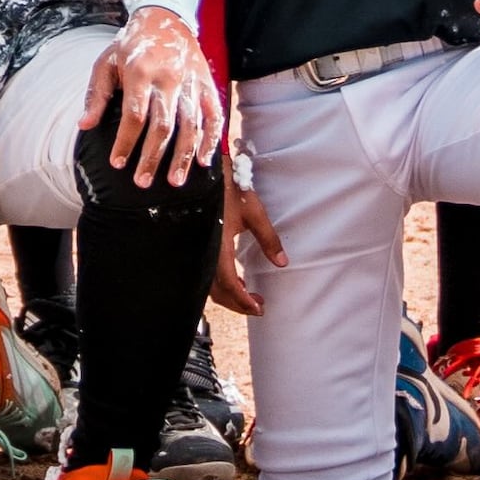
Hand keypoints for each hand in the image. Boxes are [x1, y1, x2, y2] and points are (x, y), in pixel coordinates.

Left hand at [81, 5, 220, 183]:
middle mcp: (169, 77)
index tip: (117, 164)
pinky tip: (203, 161)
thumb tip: (84, 126)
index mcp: (140, 71)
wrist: (164, 17)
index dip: (126, 141)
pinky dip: (211, 139)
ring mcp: (191, 81)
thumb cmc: (130, 45)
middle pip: (164, 125)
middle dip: (152, 156)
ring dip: (183, 156)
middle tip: (142, 182)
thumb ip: (96, 95)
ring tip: (174, 182)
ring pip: (191, 125)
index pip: (135, 114)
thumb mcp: (105, 63)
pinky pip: (213, 115)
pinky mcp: (206, 84)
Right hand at [209, 176, 284, 314]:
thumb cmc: (230, 188)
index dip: (243, 300)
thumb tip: (282, 263)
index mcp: (218, 244)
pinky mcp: (197, 244)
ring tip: (249, 295)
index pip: (228, 283)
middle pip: (217, 291)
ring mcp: (198, 248)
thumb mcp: (254, 212)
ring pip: (209, 284)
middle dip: (237, 303)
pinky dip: (220, 283)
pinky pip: (206, 272)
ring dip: (229, 294)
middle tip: (257, 306)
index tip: (259, 308)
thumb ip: (268, 239)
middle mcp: (205, 250)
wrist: (206, 171)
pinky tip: (234, 279)